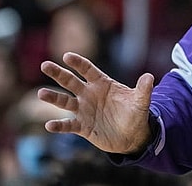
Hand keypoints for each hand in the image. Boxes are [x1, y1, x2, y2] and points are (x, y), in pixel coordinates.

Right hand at [37, 52, 154, 153]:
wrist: (132, 135)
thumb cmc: (135, 113)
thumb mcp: (141, 102)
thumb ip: (143, 90)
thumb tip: (150, 77)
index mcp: (102, 84)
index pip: (88, 70)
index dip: (78, 63)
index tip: (67, 55)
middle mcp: (89, 94)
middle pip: (71, 81)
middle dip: (58, 73)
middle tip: (45, 65)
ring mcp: (84, 110)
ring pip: (65, 101)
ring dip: (53, 97)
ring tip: (41, 93)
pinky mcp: (82, 127)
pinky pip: (68, 125)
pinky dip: (59, 125)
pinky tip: (49, 125)